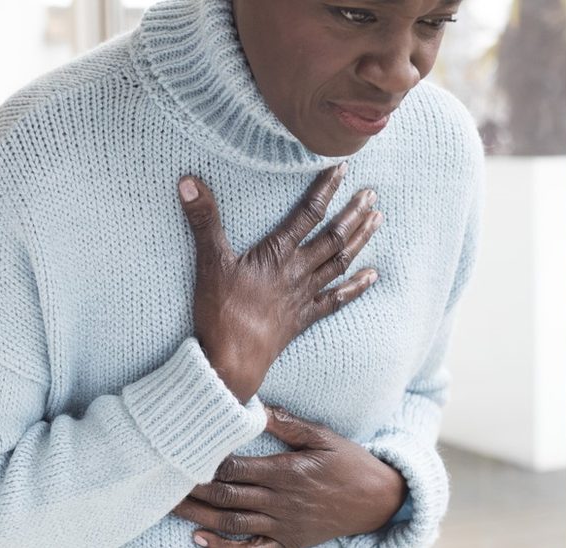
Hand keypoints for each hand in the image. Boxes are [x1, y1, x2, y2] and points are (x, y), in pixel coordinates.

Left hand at [172, 405, 407, 547]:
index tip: (181, 452)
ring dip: (200, 515)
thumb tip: (255, 407)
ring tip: (170, 506)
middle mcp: (282, 501)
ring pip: (233, 523)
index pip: (236, 467)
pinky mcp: (289, 543)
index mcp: (287, 472)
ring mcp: (284, 526)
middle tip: (162, 480)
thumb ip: (288, 424)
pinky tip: (200, 539)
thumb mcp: (323, 436)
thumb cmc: (351, 462)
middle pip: (227, 495)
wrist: (381, 500)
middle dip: (193, 488)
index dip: (207, 461)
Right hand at [178, 163, 382, 402]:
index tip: (342, 169)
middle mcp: (297, 271)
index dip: (325, 190)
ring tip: (377, 220)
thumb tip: (188, 181)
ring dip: (359, 240)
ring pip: (339, 262)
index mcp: (277, 254)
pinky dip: (356, 287)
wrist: (233, 359)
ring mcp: (304, 295)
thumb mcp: (208, 262)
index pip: (307, 214)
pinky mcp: (303, 318)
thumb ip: (203, 220)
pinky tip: (371, 276)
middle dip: (352, 213)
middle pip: (332, 237)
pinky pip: (336, 299)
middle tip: (371, 194)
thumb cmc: (221, 311)